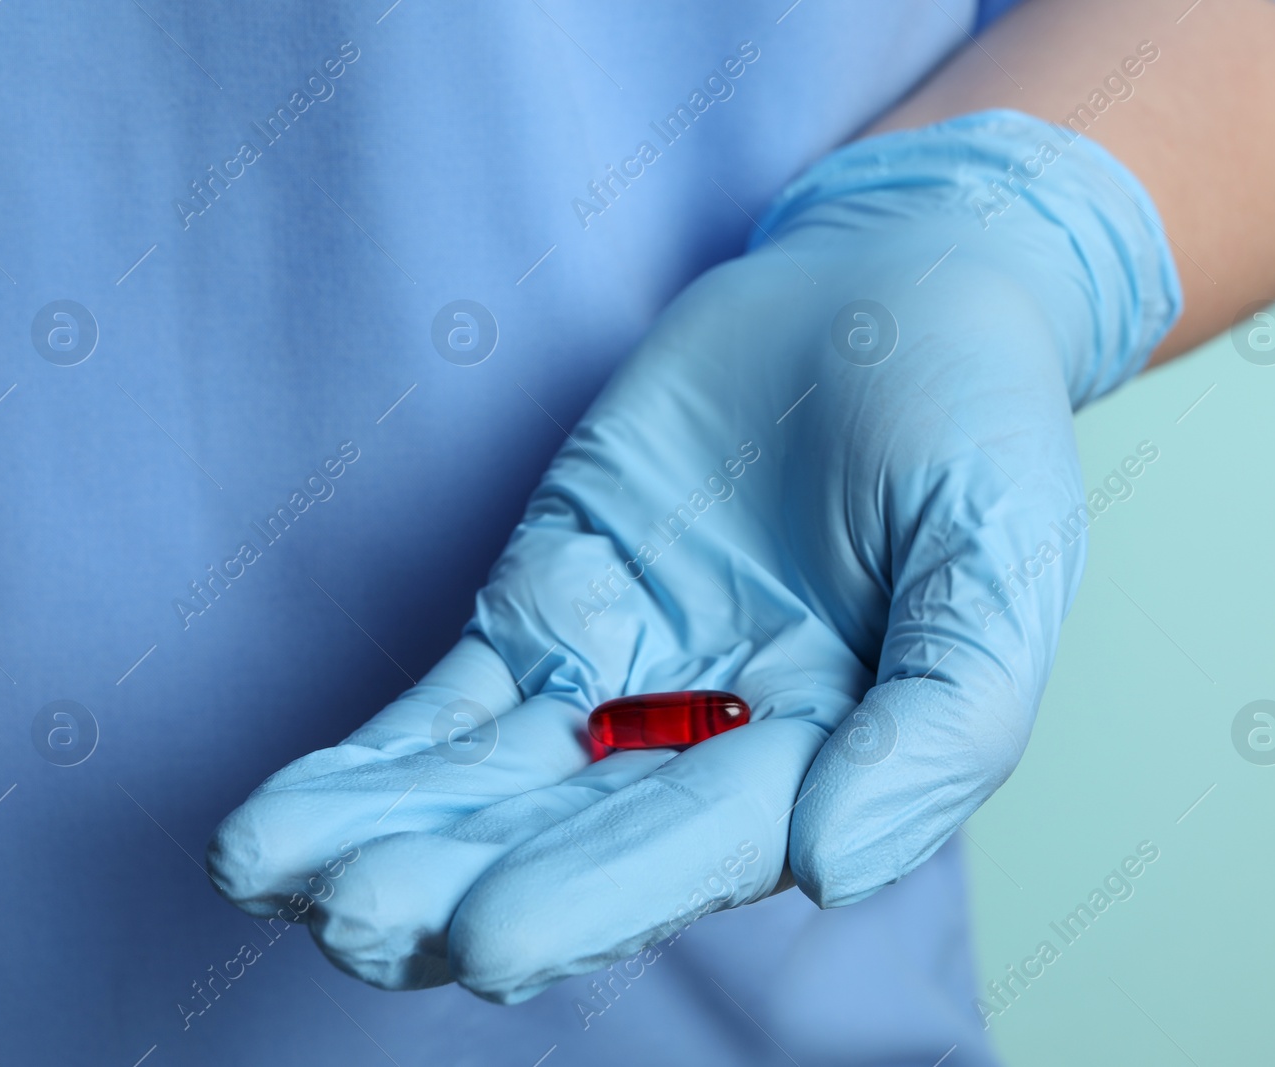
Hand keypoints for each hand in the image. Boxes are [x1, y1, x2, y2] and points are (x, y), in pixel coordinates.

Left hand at [206, 109, 1179, 1002]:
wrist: (889, 291)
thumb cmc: (970, 423)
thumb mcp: (1004, 553)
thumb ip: (949, 716)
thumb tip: (831, 866)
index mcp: (829, 761)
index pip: (697, 850)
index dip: (594, 894)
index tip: (487, 936)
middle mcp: (711, 749)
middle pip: (568, 843)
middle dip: (458, 887)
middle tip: (355, 916)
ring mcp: (618, 683)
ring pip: (486, 792)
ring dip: (386, 841)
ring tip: (271, 872)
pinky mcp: (547, 613)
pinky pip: (448, 708)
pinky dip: (370, 763)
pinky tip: (279, 821)